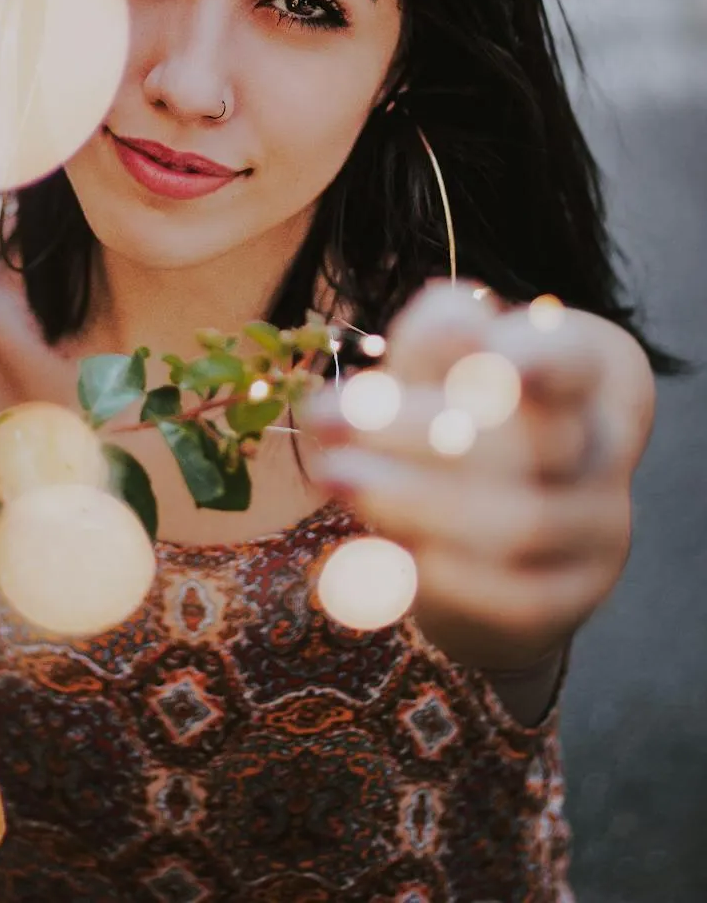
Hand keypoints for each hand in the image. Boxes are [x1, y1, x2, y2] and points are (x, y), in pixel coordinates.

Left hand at [303, 280, 655, 670]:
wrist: (471, 528)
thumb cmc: (446, 414)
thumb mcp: (431, 363)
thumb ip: (436, 335)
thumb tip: (453, 325)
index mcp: (576, 367)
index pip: (572, 357)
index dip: (545, 360)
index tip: (504, 361)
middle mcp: (599, 445)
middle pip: (532, 440)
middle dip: (417, 430)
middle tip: (324, 417)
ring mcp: (597, 524)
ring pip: (523, 523)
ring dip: (413, 501)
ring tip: (334, 475)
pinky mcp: (573, 594)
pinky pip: (518, 597)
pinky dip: (446, 574)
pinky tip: (385, 551)